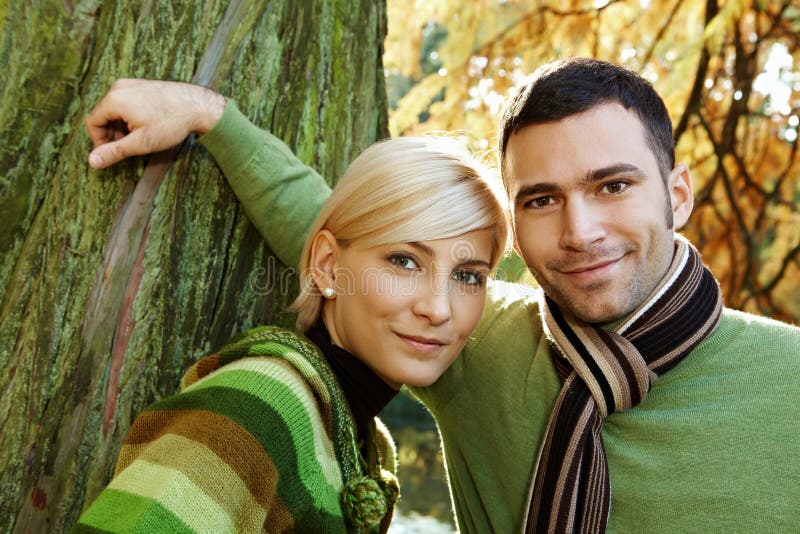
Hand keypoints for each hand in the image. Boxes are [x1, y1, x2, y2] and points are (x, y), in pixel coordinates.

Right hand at [85, 79, 225, 168]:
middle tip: (127, 148)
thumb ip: (114, 151)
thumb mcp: (141, 142)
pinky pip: (127, 102)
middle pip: (104, 115)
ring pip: (116, 109)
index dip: (99, 141)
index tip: (111, 153)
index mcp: (115, 99)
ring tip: (139, 138)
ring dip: (121, 126)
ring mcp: (132, 84)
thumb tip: (92, 161)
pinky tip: (147, 126)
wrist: (198, 106)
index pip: (93, 122)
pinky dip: (130, 116)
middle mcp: (120, 87)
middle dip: (112, 134)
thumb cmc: (171, 123)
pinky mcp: (142, 85)